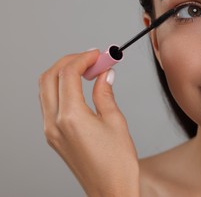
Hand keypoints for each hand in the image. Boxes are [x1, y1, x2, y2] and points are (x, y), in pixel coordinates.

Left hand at [39, 50, 138, 195]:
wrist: (110, 191)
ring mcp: (51, 131)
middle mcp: (54, 123)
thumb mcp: (116, 122)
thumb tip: (105, 75)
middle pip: (49, 78)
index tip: (98, 54)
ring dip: (64, 74)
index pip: (68, 74)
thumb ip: (105, 94)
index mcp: (71, 117)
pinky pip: (50, 104)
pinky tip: (81, 89)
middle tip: (91, 58)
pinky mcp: (54, 137)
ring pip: (46, 90)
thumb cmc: (117, 163)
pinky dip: (62, 90)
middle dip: (69, 61)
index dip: (83, 58)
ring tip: (88, 71)